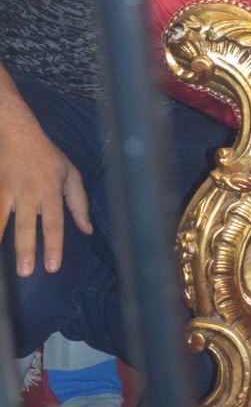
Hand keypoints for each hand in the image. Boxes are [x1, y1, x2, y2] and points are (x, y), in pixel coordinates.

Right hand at [0, 89, 91, 275]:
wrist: (17, 134)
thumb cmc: (47, 157)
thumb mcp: (70, 175)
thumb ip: (79, 203)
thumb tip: (86, 230)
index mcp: (51, 191)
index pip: (54, 223)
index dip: (53, 245)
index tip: (52, 267)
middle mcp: (29, 193)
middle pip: (26, 225)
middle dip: (26, 249)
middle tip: (26, 272)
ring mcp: (8, 191)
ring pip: (2, 220)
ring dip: (1, 240)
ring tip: (2, 268)